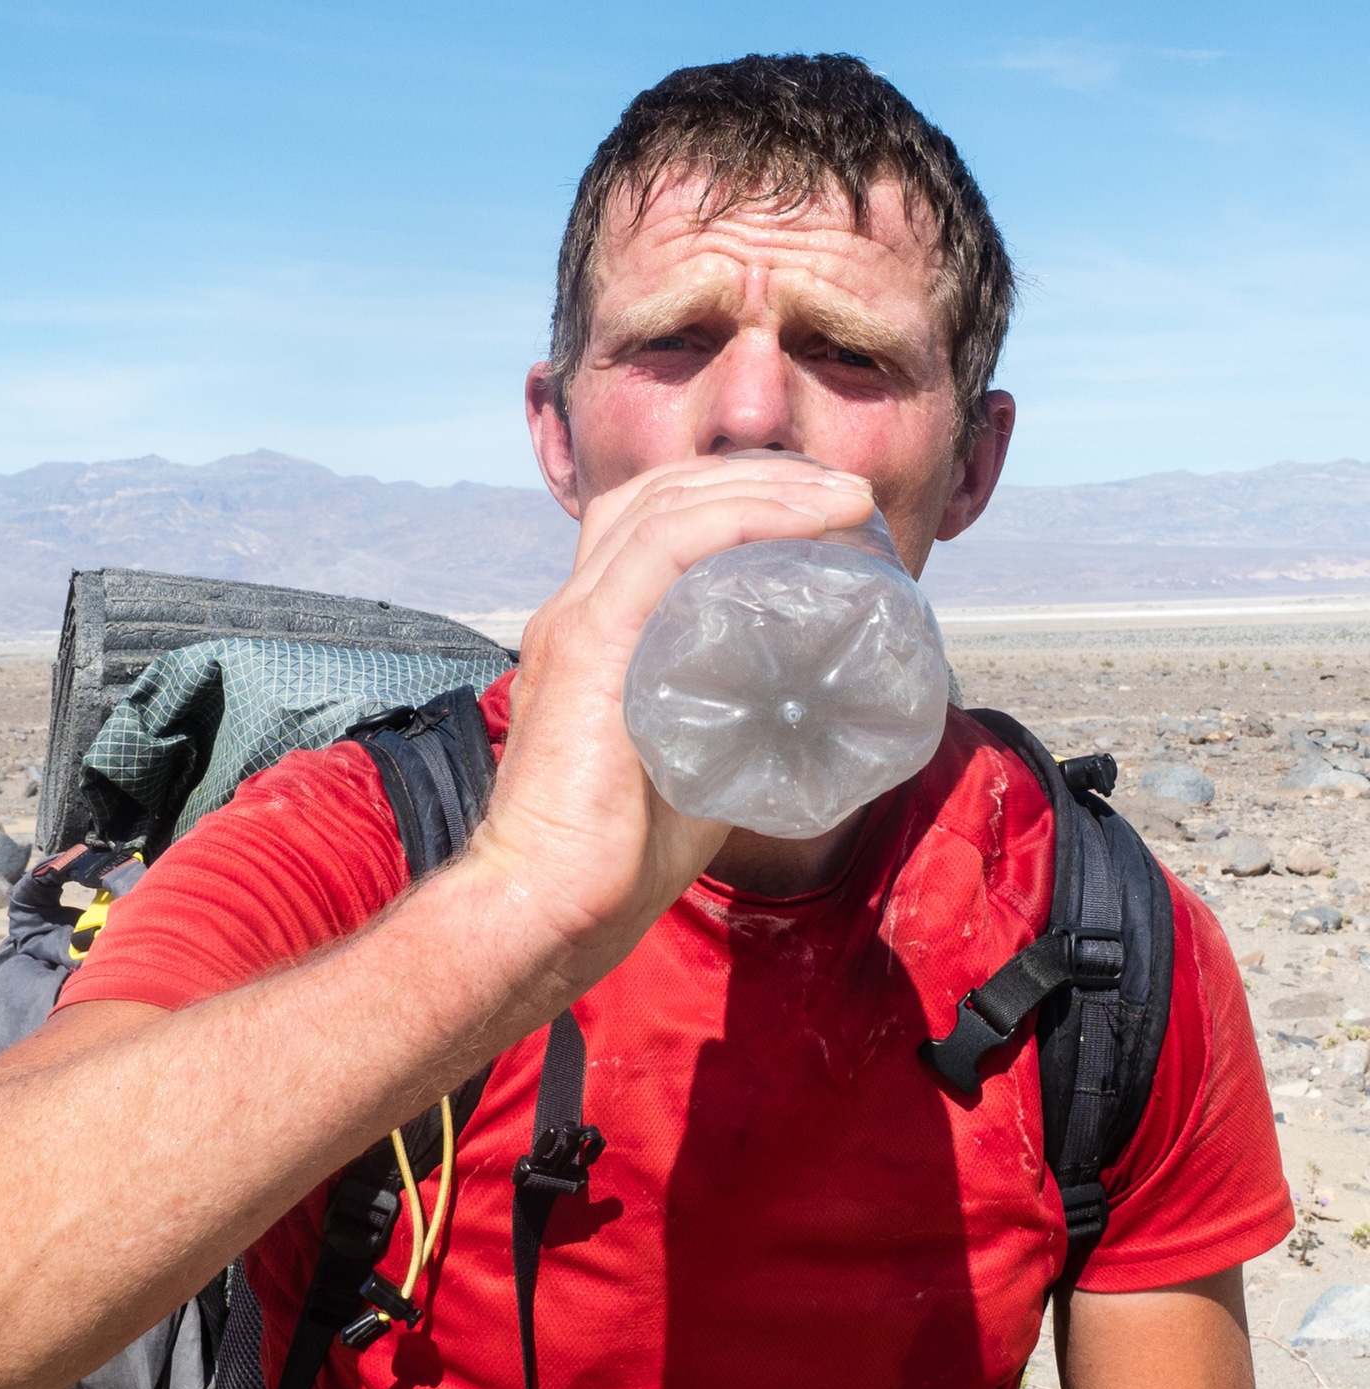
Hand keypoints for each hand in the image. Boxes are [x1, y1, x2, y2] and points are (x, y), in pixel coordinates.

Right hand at [469, 453, 873, 971]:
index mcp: (594, 627)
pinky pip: (668, 546)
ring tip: (844, 499)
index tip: (821, 511)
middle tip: (842, 495)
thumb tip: (810, 715)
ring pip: (669, 504)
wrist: (550, 907)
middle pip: (662, 492)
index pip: (654, 519)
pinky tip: (811, 519)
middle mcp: (575, 606)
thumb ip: (734, 727)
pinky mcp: (588, 644)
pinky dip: (744, 516)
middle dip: (759, 475)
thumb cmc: (621, 853)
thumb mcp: (695, 763)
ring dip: (768, 486)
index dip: (736, 494)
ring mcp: (576, 618)